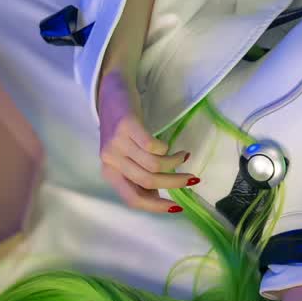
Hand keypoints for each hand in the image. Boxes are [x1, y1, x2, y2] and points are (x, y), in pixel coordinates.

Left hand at [97, 69, 195, 213]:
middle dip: (174, 183)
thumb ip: (137, 177)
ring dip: (174, 163)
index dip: (157, 207)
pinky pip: (152, 145)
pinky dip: (166, 148)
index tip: (179, 207)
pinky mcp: (126, 125)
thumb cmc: (121, 129)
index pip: (133, 199)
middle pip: (147, 181)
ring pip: (153, 165)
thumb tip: (157, 196)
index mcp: (109, 173)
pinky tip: (170, 145)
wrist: (109, 93)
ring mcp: (117, 142)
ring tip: (184, 157)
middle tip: (192, 179)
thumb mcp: (125, 157)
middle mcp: (110, 160)